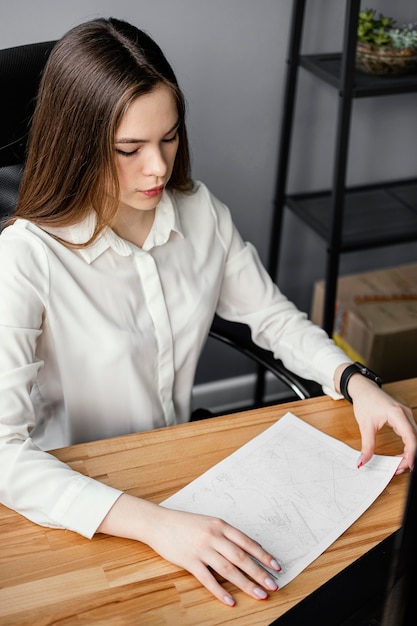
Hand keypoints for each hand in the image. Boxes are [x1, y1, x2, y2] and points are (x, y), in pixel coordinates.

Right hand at [147, 505, 280, 605]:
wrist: (159, 523)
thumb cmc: (185, 523)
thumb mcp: (208, 523)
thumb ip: (225, 534)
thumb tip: (246, 549)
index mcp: (220, 525)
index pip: (247, 542)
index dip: (263, 555)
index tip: (276, 566)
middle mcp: (213, 536)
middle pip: (241, 557)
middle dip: (260, 573)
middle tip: (273, 585)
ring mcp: (202, 548)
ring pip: (228, 569)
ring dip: (246, 584)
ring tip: (259, 594)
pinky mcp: (189, 561)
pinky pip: (208, 579)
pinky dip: (220, 591)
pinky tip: (230, 600)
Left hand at [335, 364, 416, 472]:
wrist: (364, 389)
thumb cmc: (365, 401)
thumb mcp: (365, 425)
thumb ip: (366, 445)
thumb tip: (363, 461)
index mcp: (397, 414)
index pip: (410, 437)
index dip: (411, 454)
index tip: (407, 466)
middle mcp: (405, 414)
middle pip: (414, 439)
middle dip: (409, 457)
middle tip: (398, 469)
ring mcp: (406, 416)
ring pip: (414, 438)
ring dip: (409, 453)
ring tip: (398, 465)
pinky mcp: (404, 419)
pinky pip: (410, 435)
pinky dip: (407, 447)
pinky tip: (400, 456)